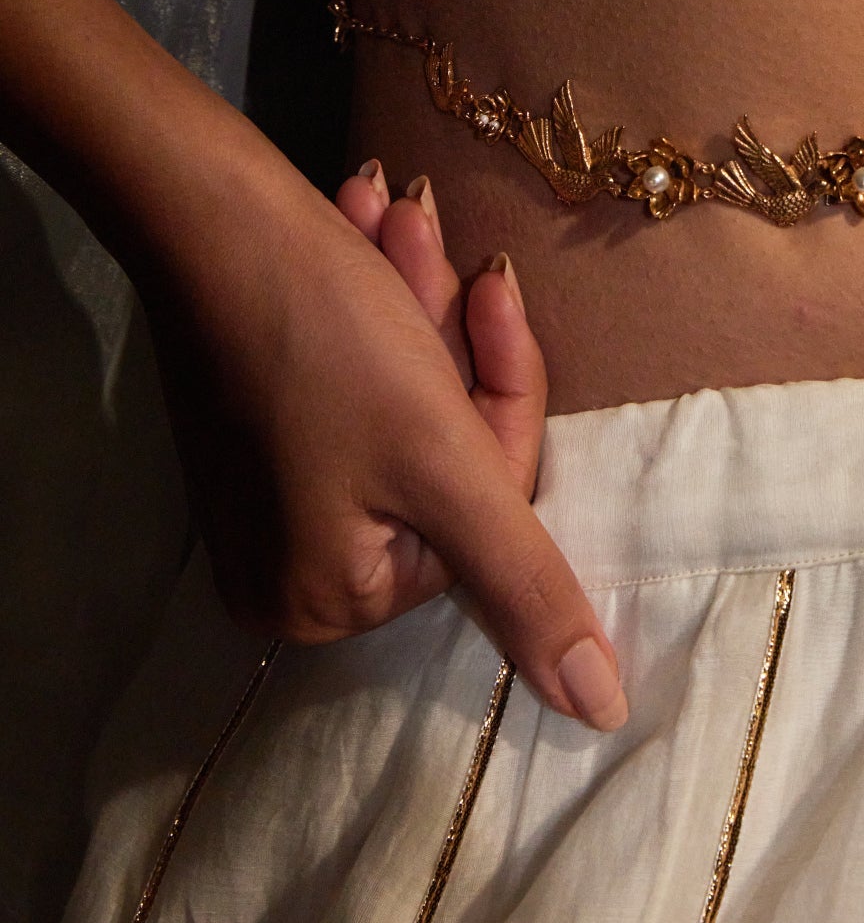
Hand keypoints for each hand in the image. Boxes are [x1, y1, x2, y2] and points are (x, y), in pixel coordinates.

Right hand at [141, 152, 626, 731]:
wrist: (201, 209)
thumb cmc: (325, 336)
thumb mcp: (443, 463)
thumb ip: (524, 586)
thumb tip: (602, 713)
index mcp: (332, 599)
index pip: (485, 509)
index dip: (501, 390)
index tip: (491, 288)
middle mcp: (293, 566)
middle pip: (449, 453)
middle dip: (450, 335)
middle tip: (425, 231)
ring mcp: (274, 492)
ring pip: (413, 397)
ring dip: (417, 300)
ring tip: (394, 212)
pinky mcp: (263, 421)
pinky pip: (363, 372)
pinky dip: (379, 300)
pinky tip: (368, 223)